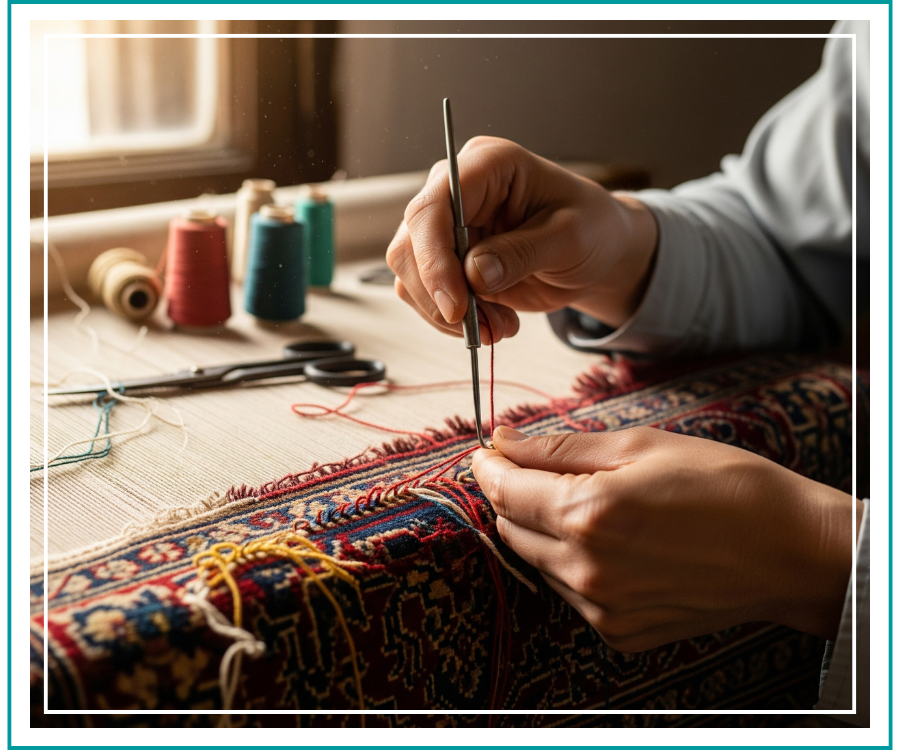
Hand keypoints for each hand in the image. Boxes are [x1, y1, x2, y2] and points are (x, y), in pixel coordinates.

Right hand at [386, 137, 657, 342]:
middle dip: (441, 295)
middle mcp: (456, 191)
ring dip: (448, 314)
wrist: (598, 252)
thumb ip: (522, 253)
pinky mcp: (446, 260)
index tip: (456, 306)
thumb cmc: (593, 229)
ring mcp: (447, 227)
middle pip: (411, 244)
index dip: (434, 259)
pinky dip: (453, 320)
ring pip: (411, 274)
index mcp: (488, 165)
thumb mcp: (571, 239)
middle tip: (483, 329)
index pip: (434, 207)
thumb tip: (474, 274)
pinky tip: (493, 323)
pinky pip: (425, 295)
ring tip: (499, 328)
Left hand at [472, 425, 858, 651]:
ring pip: (536, 559)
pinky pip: (568, 591)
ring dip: (541, 528)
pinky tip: (609, 540)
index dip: (489, 466)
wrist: (790, 550)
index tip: (487, 450)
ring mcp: (601, 608)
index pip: (503, 491)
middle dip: (513, 493)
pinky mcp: (618, 632)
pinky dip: (570, 561)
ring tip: (586, 501)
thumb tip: (503, 441)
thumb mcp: (639, 445)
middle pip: (511, 527)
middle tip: (533, 467)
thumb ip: (559, 448)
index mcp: (588, 514)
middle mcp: (586, 569)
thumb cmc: (723, 484)